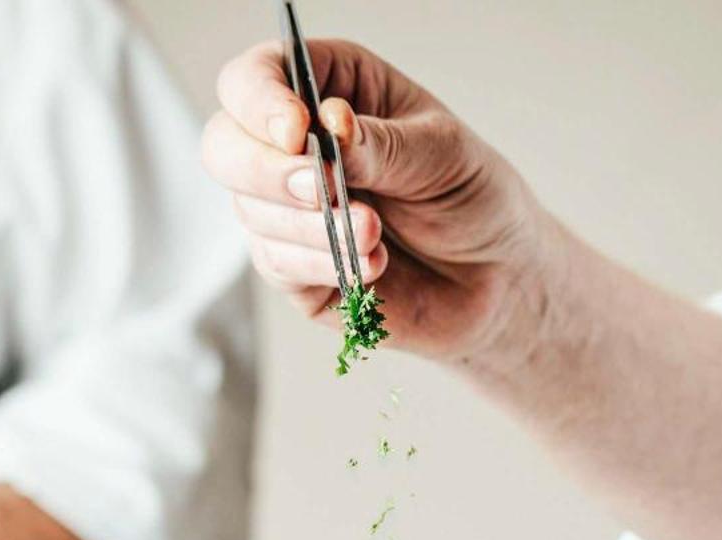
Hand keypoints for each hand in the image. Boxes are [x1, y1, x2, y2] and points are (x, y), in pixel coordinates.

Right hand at [204, 38, 542, 361]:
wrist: (497, 279)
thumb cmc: (472, 198)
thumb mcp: (442, 154)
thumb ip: (382, 143)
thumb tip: (331, 126)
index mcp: (329, 89)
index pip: (255, 77)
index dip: (260, 101)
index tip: (296, 131)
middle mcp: (296, 146)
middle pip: (225, 145)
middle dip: (266, 172)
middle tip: (321, 190)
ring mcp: (288, 209)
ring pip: (249, 211)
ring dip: (310, 228)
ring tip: (376, 235)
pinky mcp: (296, 268)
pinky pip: (276, 264)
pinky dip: (320, 265)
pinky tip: (372, 267)